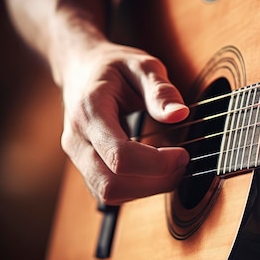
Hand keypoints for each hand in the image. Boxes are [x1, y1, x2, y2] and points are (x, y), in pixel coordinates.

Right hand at [60, 40, 189, 204]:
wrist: (82, 69)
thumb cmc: (115, 68)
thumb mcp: (141, 65)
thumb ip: (160, 89)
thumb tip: (180, 114)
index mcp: (89, 112)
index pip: (120, 155)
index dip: (157, 163)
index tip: (183, 154)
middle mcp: (77, 140)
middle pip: (112, 183)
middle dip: (154, 182)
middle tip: (183, 162)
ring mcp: (77, 157)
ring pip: (110, 193)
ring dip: (148, 188)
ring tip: (172, 166)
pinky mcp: (85, 168)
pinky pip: (110, 193)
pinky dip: (137, 189)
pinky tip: (156, 170)